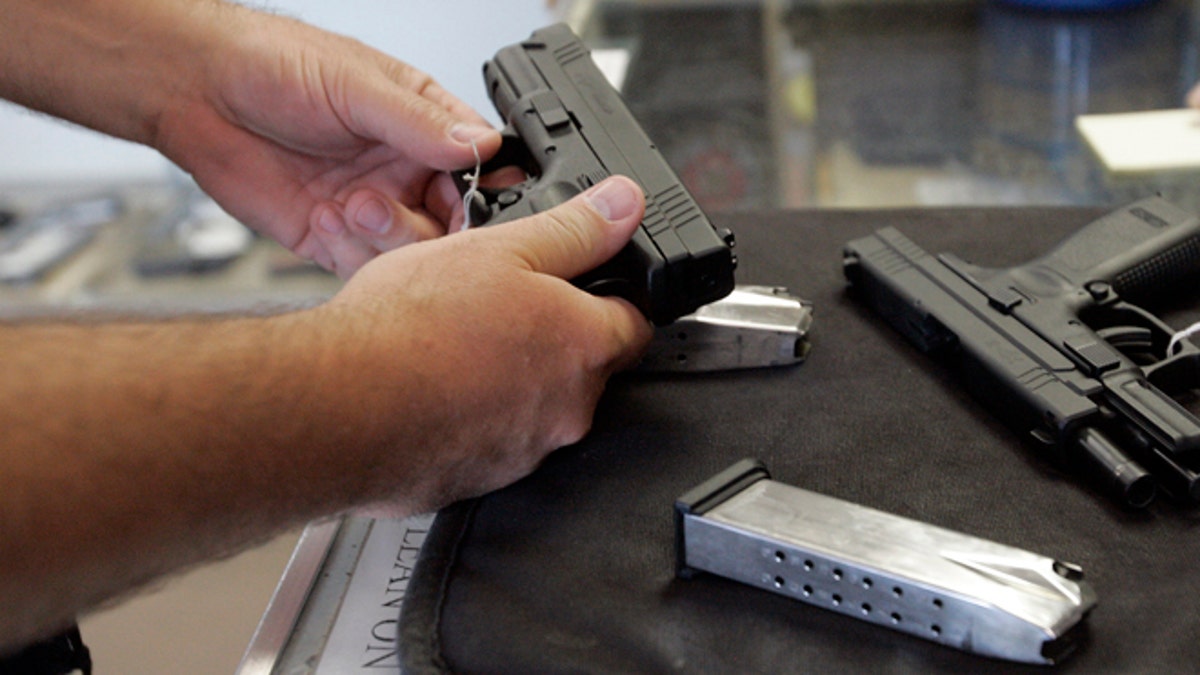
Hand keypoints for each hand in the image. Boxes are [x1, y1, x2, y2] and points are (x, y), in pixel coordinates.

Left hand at [152, 6, 499, 276]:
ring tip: (354, 207)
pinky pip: (365, 267)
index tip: (475, 203)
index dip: (485, 189)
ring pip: (413, 252)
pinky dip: (353, 254)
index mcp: (421, 123)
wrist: (193, 90)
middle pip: (452, 220)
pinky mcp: (332, 237)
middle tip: (404, 210)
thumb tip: (481, 145)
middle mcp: (401, 168)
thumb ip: (419, 122)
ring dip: (389, 238)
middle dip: (437, 226)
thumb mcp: (355, 85)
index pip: (476, 164)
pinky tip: (327, 218)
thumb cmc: (270, 63)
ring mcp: (370, 206)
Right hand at [322, 176, 653, 510]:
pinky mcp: (481, 479)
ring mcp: (525, 451)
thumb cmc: (411, 330)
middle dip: (554, 337)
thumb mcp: (499, 248)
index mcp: (584, 348)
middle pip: (586, 366)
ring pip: (536, 405)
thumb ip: (572, 229)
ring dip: (510, 377)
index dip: (613, 296)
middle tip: (501, 306)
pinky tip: (433, 386)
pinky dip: (473, 415)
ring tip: (455, 344)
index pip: (635, 322)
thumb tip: (624, 206)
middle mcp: (568, 409)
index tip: (584, 284)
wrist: (338, 407)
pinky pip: (492, 440)